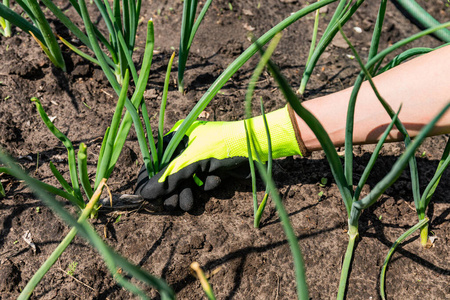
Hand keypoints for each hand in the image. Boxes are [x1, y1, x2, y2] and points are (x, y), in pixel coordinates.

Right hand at [135, 105, 305, 210]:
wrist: (257, 146)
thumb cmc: (222, 146)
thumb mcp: (191, 162)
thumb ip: (168, 178)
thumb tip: (144, 195)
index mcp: (178, 136)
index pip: (156, 159)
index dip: (150, 178)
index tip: (146, 196)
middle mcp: (187, 146)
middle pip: (171, 173)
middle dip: (173, 190)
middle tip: (172, 206)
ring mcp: (201, 157)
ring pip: (187, 180)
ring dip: (188, 192)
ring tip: (189, 204)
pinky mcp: (214, 167)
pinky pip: (202, 181)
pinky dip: (206, 185)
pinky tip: (215, 183)